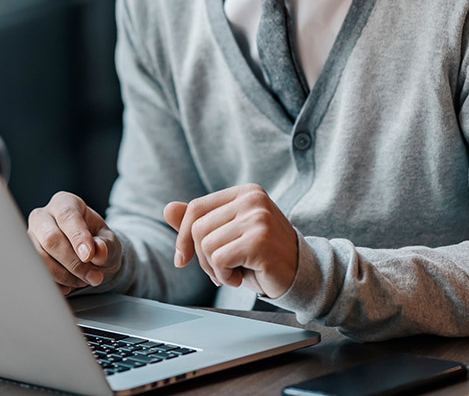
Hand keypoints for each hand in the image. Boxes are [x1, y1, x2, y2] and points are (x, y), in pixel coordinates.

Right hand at [27, 191, 121, 294]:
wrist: (88, 257)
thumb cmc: (97, 243)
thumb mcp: (110, 242)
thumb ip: (107, 245)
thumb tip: (99, 250)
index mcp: (64, 203)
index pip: (67, 216)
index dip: (78, 237)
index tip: (89, 256)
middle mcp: (43, 216)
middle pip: (50, 238)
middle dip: (73, 262)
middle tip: (93, 276)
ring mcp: (31, 237)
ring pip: (40, 258)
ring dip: (64, 275)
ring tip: (84, 280)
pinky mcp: (25, 257)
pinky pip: (35, 273)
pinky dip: (55, 284)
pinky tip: (70, 285)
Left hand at [163, 184, 299, 299]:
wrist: (300, 276)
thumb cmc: (262, 256)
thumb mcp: (228, 236)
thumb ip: (200, 221)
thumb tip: (167, 209)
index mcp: (245, 192)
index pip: (196, 208)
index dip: (182, 236)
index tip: (182, 259)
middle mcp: (252, 199)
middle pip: (197, 228)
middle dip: (202, 257)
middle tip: (223, 269)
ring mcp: (258, 217)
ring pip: (206, 245)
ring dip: (214, 269)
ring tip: (235, 271)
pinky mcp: (259, 240)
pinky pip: (219, 259)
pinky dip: (225, 276)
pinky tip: (242, 277)